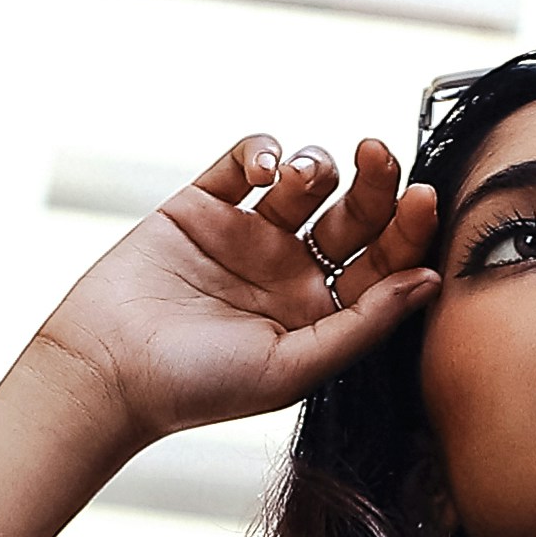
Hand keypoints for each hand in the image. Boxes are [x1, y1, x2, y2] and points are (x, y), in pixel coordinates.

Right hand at [36, 135, 439, 453]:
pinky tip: (264, 166)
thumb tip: (431, 280)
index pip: (382, 261)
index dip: (408, 229)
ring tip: (300, 176)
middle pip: (354, 213)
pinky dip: (261, 149)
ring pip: (305, 181)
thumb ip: (362, 324)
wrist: (104, 371)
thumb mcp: (291, 368)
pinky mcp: (201, 206)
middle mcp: (291, 271)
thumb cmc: (197, 387)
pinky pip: (243, 161)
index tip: (425, 197)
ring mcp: (247, 234)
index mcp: (321, 312)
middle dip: (375, 181)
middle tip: (380, 153)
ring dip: (318, 165)